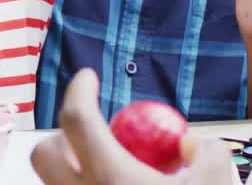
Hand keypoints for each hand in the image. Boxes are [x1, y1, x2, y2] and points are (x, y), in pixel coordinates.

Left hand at [31, 70, 234, 183]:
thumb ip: (207, 155)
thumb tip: (189, 143)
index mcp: (111, 178)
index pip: (76, 118)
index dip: (80, 89)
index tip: (90, 77)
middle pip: (44, 152)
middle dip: (61, 135)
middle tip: (94, 134)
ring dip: (70, 172)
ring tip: (105, 173)